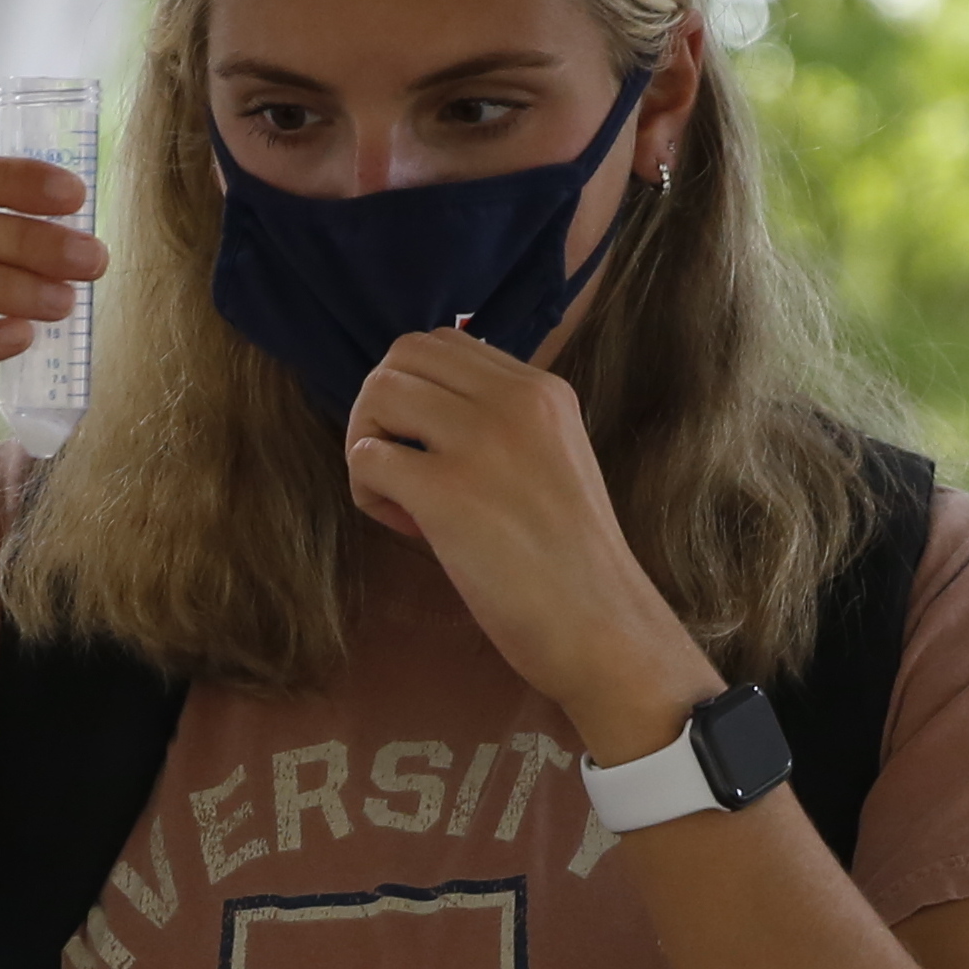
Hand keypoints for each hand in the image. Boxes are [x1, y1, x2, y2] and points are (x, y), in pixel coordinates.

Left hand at [340, 331, 717, 761]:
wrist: (602, 625)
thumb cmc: (574, 561)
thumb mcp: (555, 460)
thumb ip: (504, 426)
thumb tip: (422, 415)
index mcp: (543, 390)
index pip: (446, 343)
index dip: (420, 390)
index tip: (434, 444)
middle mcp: (514, 400)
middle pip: (403, 355)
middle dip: (381, 406)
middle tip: (398, 464)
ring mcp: (480, 442)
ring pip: (378, 394)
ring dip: (368, 443)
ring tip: (399, 496)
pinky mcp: (447, 492)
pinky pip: (367, 458)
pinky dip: (368, 491)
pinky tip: (406, 524)